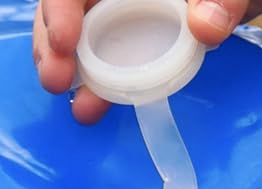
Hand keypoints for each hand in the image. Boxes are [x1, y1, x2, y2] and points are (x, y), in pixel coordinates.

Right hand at [32, 0, 261, 123]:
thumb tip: (204, 30)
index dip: (63, 9)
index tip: (66, 42)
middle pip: (74, 9)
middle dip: (57, 45)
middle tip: (56, 83)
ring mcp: (133, 12)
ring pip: (91, 37)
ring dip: (80, 72)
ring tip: (78, 104)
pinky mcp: (146, 38)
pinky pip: (119, 58)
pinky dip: (108, 82)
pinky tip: (99, 104)